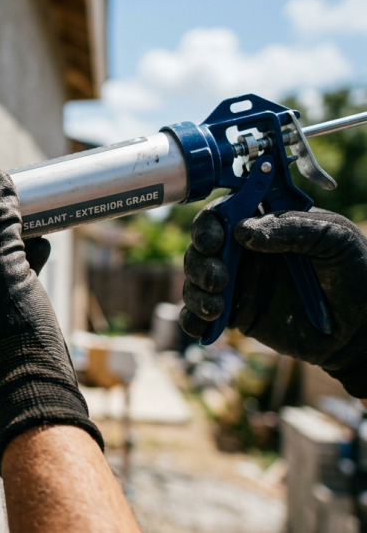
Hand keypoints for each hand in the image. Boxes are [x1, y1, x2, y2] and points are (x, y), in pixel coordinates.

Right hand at [181, 207, 366, 396]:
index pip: (225, 212)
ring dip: (196, 290)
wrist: (360, 330)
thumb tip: (243, 232)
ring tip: (217, 307)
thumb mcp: (334, 239)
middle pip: (201, 245)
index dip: (211, 222)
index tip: (215, 240)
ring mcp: (237, 282)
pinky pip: (198, 313)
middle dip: (200, 259)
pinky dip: (192, 319)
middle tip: (218, 278)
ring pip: (194, 278)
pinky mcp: (234, 313)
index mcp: (266, 225)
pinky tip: (205, 324)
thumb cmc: (355, 273)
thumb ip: (293, 228)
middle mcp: (245, 251)